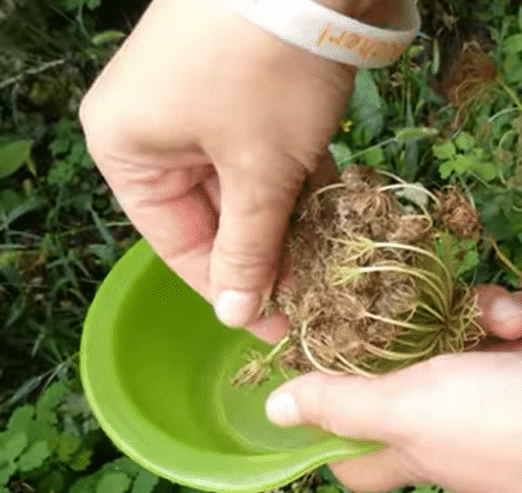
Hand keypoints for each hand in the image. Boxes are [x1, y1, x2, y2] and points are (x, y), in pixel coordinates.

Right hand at [79, 0, 380, 342]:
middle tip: (315, 292)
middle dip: (267, 251)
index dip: (229, 289)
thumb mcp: (260, 172)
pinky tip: (332, 208)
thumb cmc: (266, 75)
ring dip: (287, 216)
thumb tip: (236, 316)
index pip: (177, 242)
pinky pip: (259, 147)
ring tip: (331, 257)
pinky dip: (294, 176)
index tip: (278, 325)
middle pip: (211, 213)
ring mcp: (194, 99)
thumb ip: (250, 248)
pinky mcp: (239, 82)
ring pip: (241, 181)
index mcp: (127, 148)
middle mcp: (150, 125)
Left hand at [265, 286, 521, 492]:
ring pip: (464, 338)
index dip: (326, 404)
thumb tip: (276, 409)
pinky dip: (521, 315)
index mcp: (413, 444)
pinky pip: (518, 329)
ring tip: (500, 317)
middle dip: (407, 328)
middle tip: (405, 290)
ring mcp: (507, 393)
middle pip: (406, 370)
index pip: (349, 440)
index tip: (313, 348)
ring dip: (474, 314)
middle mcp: (455, 423)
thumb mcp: (417, 410)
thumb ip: (345, 404)